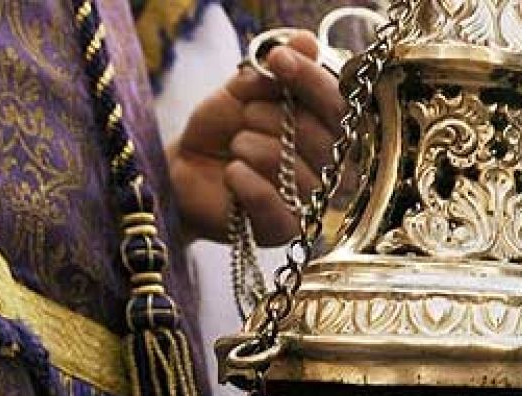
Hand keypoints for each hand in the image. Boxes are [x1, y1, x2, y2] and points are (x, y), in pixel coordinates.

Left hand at [169, 33, 346, 244]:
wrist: (182, 174)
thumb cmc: (220, 134)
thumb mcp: (242, 93)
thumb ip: (275, 73)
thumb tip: (305, 39)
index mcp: (328, 134)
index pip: (339, 107)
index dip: (311, 80)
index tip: (278, 60)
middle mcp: (330, 170)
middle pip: (318, 136)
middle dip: (267, 117)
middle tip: (245, 119)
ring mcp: (310, 203)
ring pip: (289, 167)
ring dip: (249, 148)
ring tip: (236, 150)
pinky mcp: (284, 230)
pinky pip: (270, 201)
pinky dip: (243, 181)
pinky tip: (232, 175)